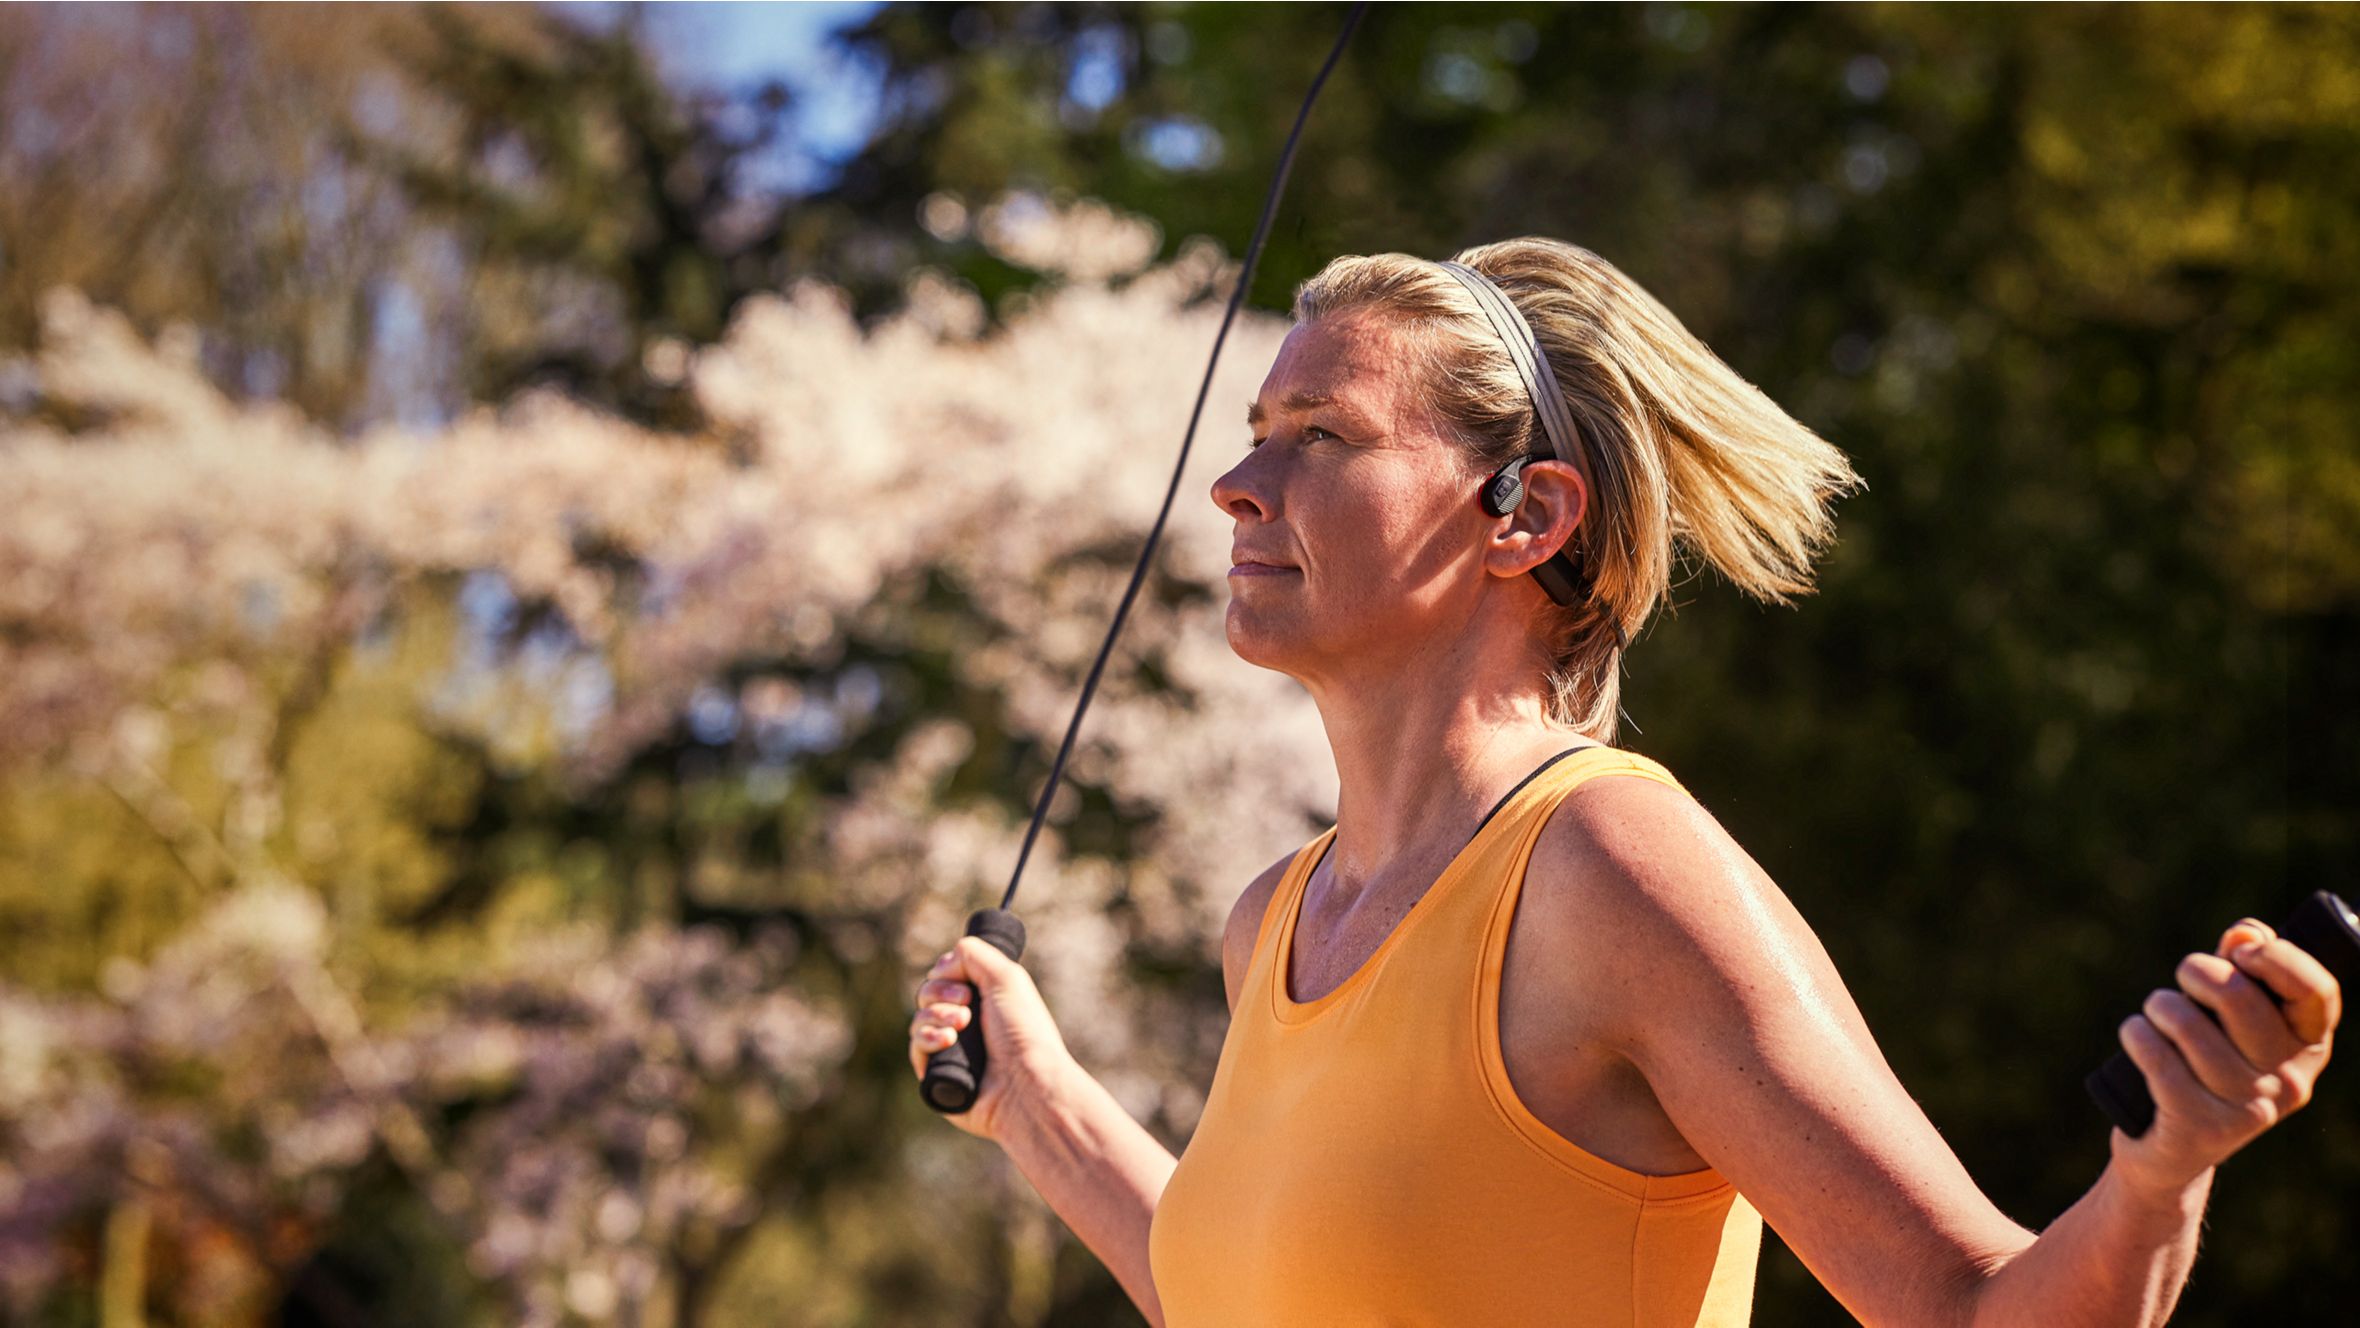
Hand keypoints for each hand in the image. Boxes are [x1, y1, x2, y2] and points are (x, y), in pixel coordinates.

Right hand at [908, 935, 1075, 1141]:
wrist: (1024, 1083)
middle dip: (942, 993)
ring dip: (936, 1015)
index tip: (967, 982)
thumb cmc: (1022, 1031)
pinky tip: (946, 1041)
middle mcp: (967, 1025)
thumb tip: (943, 964)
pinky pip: (916, 1048)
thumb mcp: (1006, 977)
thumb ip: (972, 954)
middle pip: (928, 994)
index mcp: (985, 1000)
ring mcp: (951, 1050)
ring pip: (919, 1020)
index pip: (946, 976)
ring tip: (960, 1026)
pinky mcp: (937, 1075)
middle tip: (967, 1003)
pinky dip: (926, 1039)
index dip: (947, 973)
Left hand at [2111, 917, 2341, 1194]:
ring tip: (2156, 1016)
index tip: (2241, 950)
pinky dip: (2137, 1036)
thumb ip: (2243, 971)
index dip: (2277, 958)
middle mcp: (2289, 1080)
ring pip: (2187, 1025)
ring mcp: (2247, 1109)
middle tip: (2185, 978)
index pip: (2316, 991)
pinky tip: (2137, 1037)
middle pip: (2239, 998)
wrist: (2171, 1153)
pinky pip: (2157, 1059)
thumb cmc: (2201, 1067)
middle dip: (2197, 972)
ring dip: (2160, 1007)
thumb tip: (2247, 932)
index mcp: (2307, 1047)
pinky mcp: (2201, 1128)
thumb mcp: (2229, 1022)